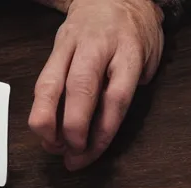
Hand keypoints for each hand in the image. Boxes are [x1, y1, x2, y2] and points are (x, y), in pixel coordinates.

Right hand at [29, 0, 163, 170]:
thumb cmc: (135, 32)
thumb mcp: (149, 58)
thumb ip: (129, 89)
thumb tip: (105, 127)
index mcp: (129, 52)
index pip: (116, 97)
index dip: (103, 129)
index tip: (92, 151)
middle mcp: (98, 47)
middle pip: (81, 89)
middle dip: (72, 126)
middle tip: (70, 152)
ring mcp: (73, 44)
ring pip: (51, 83)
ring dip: (46, 119)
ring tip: (49, 144)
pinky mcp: (55, 46)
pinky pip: (43, 79)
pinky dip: (41, 107)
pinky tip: (45, 127)